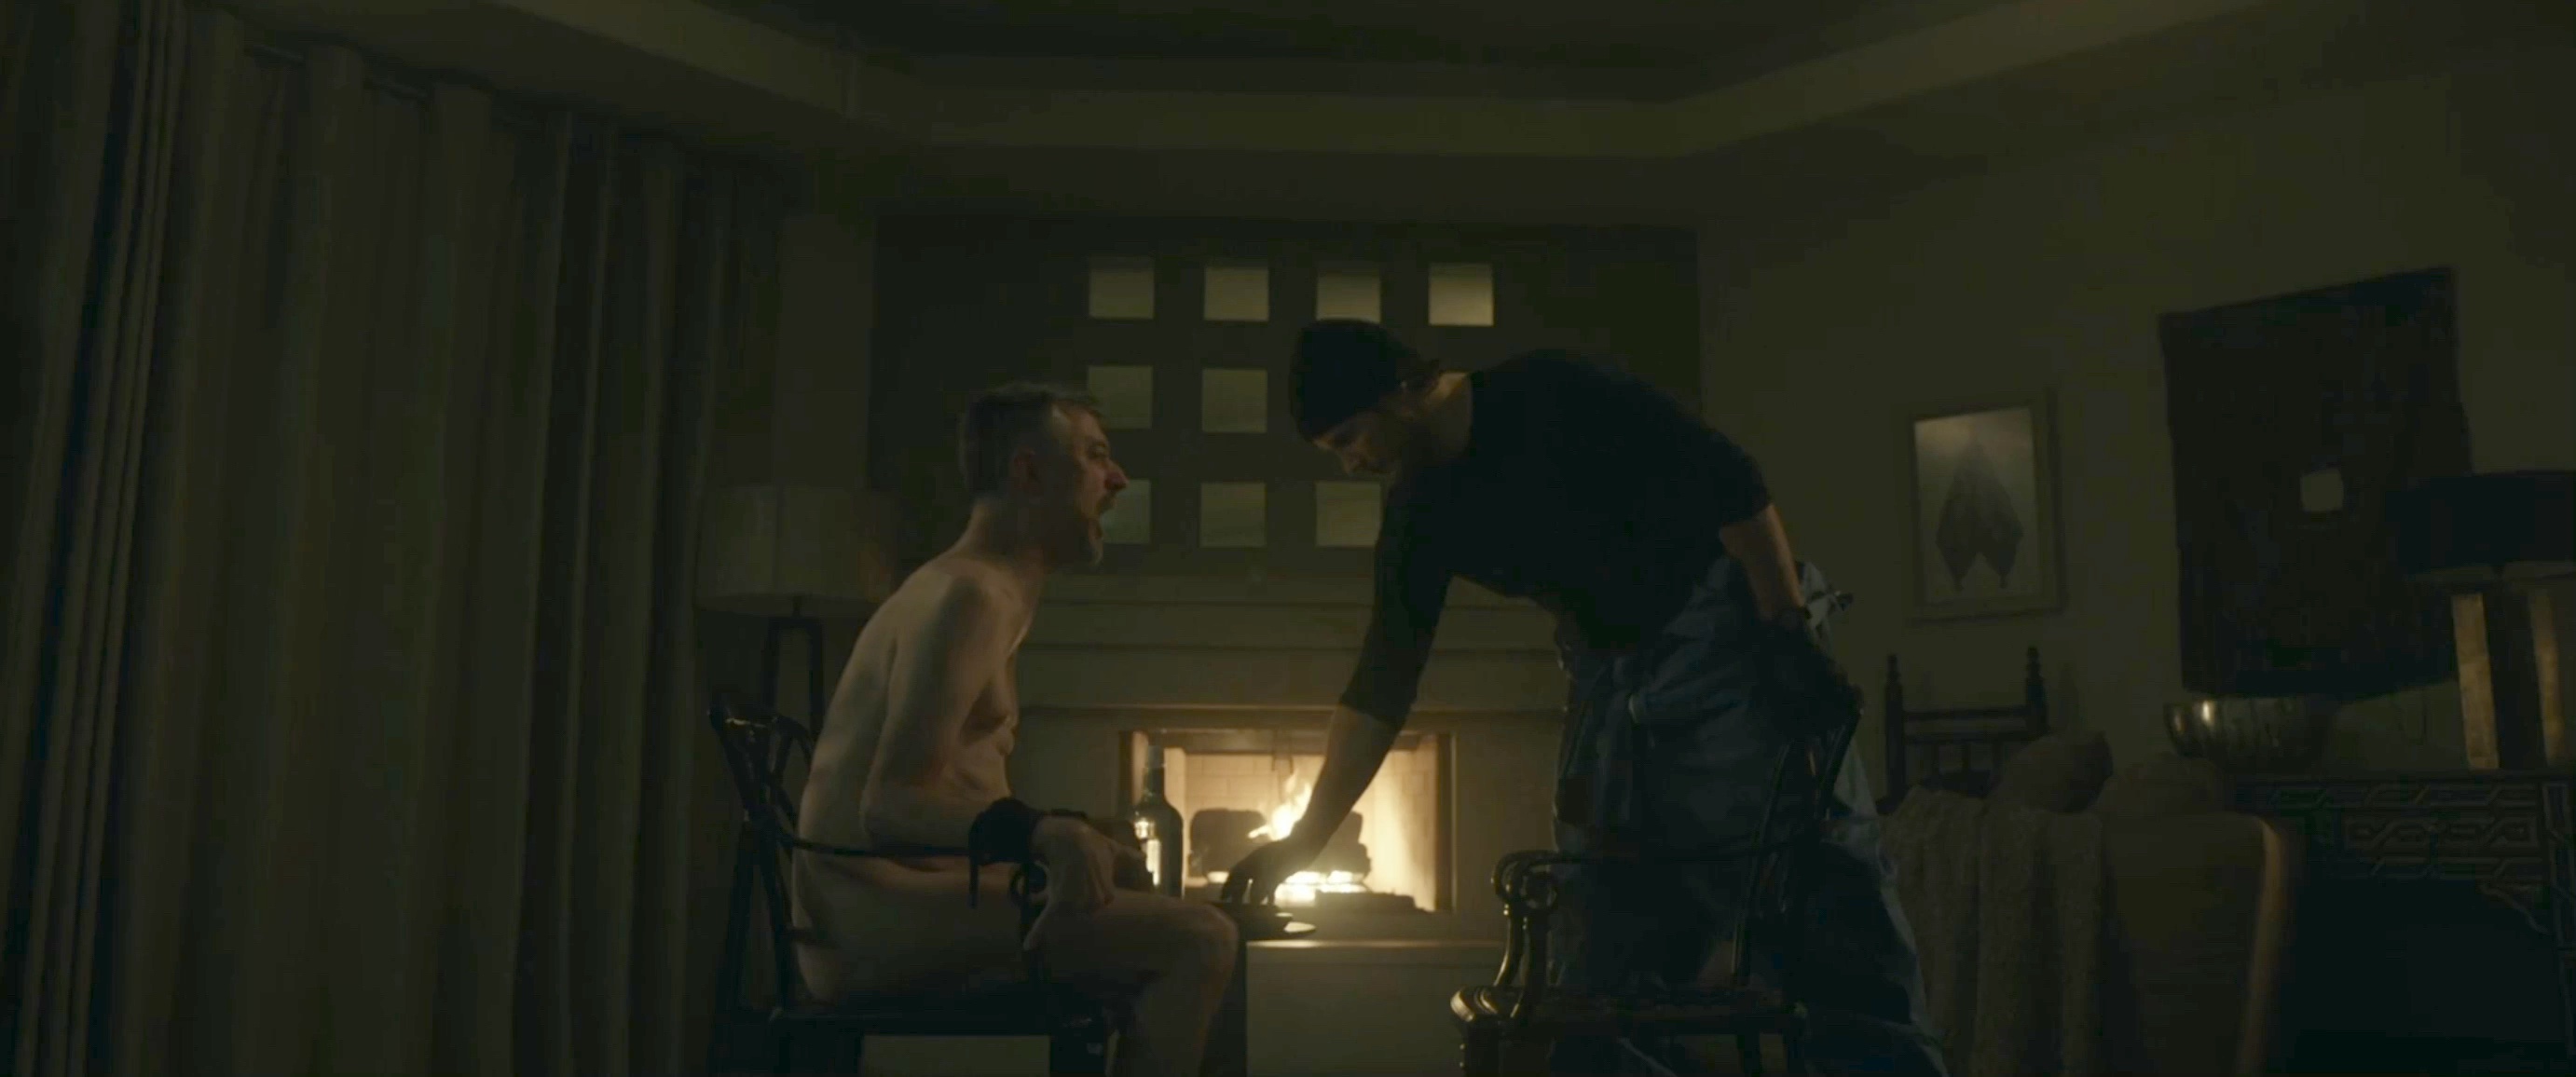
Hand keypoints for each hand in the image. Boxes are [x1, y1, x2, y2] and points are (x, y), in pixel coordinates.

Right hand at [1025, 816, 1142, 949]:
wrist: (1070, 835)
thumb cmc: (1092, 843)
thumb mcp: (1112, 850)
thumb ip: (1128, 856)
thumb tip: (1141, 857)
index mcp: (1106, 892)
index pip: (1103, 901)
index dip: (1095, 888)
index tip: (1089, 876)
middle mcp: (1091, 900)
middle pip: (1085, 908)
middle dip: (1081, 894)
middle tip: (1077, 876)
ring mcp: (1073, 901)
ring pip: (1068, 910)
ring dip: (1065, 900)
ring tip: (1065, 879)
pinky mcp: (1055, 899)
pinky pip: (1046, 919)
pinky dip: (1037, 933)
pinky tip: (1028, 946)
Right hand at [1218, 835, 1322, 905]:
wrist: (1305, 844)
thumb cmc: (1286, 854)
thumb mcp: (1273, 871)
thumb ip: (1262, 886)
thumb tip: (1253, 902)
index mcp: (1251, 860)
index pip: (1235, 874)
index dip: (1228, 886)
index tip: (1223, 898)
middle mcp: (1257, 863)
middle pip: (1244, 880)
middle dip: (1239, 893)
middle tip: (1236, 908)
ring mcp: (1269, 868)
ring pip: (1257, 884)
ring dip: (1253, 896)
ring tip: (1251, 910)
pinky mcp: (1280, 872)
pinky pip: (1270, 885)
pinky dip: (1268, 894)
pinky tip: (1270, 905)